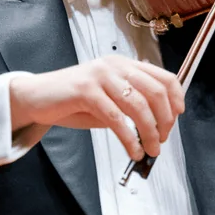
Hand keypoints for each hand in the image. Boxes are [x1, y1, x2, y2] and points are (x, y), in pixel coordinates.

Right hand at [8, 57, 184, 160]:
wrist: (37, 97)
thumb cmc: (73, 101)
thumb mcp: (108, 100)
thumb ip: (131, 107)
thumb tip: (157, 127)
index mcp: (124, 65)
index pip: (162, 76)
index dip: (176, 98)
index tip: (177, 117)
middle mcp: (115, 66)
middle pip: (155, 91)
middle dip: (164, 120)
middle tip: (162, 140)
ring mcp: (100, 76)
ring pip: (138, 105)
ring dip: (149, 132)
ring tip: (150, 149)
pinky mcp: (85, 90)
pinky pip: (115, 117)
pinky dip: (128, 138)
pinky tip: (132, 149)